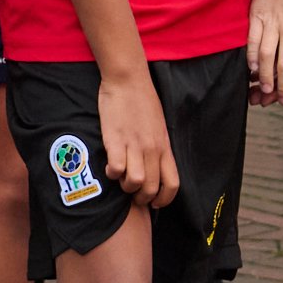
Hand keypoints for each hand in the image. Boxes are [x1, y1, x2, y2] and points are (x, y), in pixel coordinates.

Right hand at [98, 68, 179, 206]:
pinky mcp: (115, 139)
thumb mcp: (159, 127)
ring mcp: (134, 145)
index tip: (154, 203)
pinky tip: (109, 165)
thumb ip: (158, 148)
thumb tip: (155, 167)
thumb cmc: (143, 102)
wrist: (128, 80)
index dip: (163, 200)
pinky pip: (115, 168)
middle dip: (140, 198)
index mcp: (165, 147)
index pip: (172, 184)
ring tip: (120, 176)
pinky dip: (111, 173)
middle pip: (150, 188)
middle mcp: (152, 149)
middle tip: (131, 192)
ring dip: (124, 186)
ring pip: (134, 183)